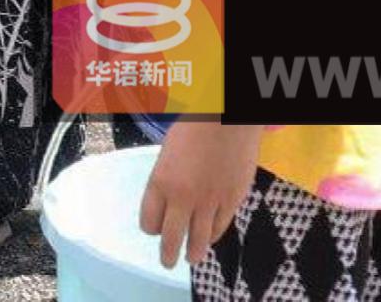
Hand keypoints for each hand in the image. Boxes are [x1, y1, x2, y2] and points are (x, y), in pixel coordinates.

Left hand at [140, 120, 260, 271]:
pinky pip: (219, 228)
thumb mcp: (168, 152)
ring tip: (191, 258)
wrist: (227, 118)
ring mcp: (209, 202)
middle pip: (171, 238)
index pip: (148, 221)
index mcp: (160, 182)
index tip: (153, 229)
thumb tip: (168, 200)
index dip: (150, 228)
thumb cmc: (194, 126)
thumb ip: (166, 179)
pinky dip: (212, 236)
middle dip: (167, 254)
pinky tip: (209, 237)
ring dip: (193, 253)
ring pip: (198, 240)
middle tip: (166, 262)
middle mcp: (182, 197)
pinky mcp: (232, 201)